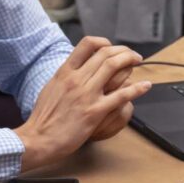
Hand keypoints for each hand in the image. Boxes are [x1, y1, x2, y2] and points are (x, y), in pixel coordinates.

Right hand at [17, 39, 145, 171]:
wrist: (38, 139)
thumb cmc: (43, 118)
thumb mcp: (51, 88)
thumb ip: (65, 77)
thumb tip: (76, 70)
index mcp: (65, 72)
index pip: (87, 45)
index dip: (104, 42)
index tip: (112, 48)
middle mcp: (76, 79)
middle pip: (105, 54)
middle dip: (124, 51)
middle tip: (133, 56)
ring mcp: (86, 95)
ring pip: (114, 68)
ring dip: (130, 62)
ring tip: (138, 63)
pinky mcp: (95, 112)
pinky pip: (121, 95)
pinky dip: (137, 89)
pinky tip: (145, 86)